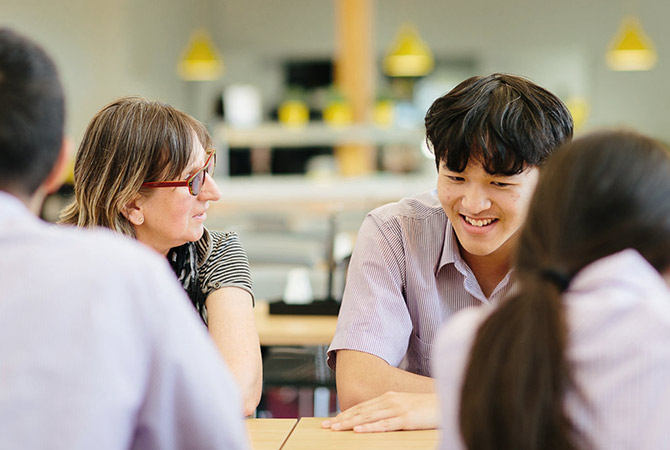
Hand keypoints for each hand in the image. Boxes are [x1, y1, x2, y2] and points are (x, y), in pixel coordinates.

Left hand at [321, 392, 438, 432]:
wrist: (447, 402)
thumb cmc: (427, 407)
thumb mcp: (405, 405)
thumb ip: (391, 409)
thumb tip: (377, 418)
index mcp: (388, 397)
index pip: (362, 407)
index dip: (346, 413)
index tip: (332, 420)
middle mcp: (389, 401)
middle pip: (361, 411)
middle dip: (342, 419)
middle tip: (326, 426)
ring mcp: (397, 409)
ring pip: (368, 418)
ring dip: (350, 423)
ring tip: (335, 428)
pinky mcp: (405, 419)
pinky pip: (384, 424)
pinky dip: (369, 427)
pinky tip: (358, 430)